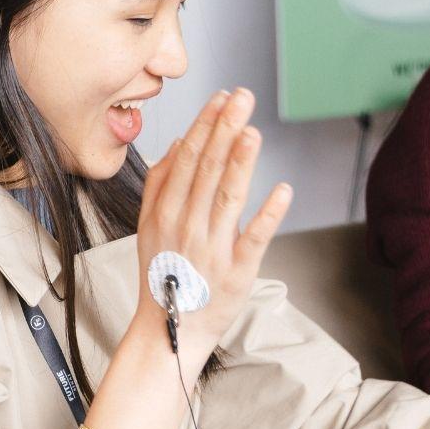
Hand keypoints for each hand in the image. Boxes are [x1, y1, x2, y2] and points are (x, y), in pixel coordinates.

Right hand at [133, 88, 292, 369]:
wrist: (168, 330)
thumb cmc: (163, 276)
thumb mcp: (147, 228)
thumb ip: (158, 186)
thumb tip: (176, 144)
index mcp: (164, 213)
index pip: (186, 159)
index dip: (204, 126)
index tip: (221, 98)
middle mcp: (186, 226)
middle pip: (207, 170)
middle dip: (224, 130)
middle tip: (243, 97)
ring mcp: (211, 249)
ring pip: (228, 198)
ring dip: (240, 162)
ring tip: (252, 130)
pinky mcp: (237, 272)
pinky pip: (254, 238)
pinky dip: (269, 214)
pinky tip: (282, 189)